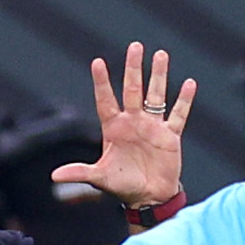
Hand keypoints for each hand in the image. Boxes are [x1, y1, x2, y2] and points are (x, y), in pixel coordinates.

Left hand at [53, 42, 194, 210]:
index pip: (105, 100)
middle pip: (132, 89)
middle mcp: (132, 122)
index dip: (102, 82)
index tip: (97, 62)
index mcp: (114, 128)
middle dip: (134, 68)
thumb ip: (79, 172)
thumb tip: (54, 176)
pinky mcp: (170, 135)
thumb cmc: (123, 186)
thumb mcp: (100, 178)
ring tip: (160, 55)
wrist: (149, 198)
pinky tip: (190, 83)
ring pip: (156, 95)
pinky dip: (184, 100)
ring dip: (158, 76)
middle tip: (135, 46)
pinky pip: (178, 114)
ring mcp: (152, 126)